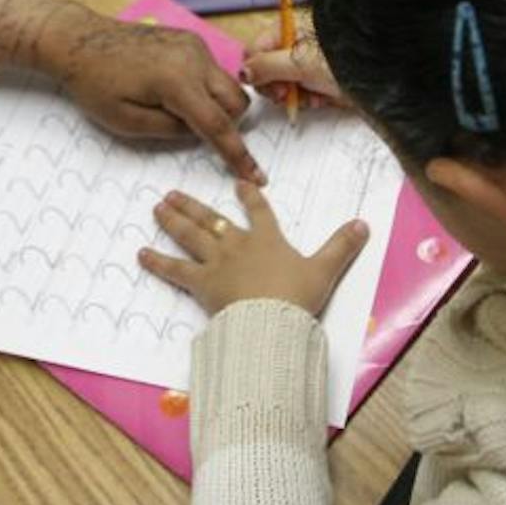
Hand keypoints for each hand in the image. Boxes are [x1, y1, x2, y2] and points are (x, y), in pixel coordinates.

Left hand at [42, 10, 257, 180]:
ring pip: (228, 85)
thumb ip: (171, 132)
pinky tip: (171, 92)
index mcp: (178, 81)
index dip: (238, 155)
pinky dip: (204, 88)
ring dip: (216, 106)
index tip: (256, 176)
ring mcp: (194, 45)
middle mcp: (194, 58)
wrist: (79, 40)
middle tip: (194, 134)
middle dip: (227, 125)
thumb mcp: (126, 122)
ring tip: (175, 111)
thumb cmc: (94, 83)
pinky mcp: (189, 40)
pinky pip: (212, 71)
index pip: (219, 125)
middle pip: (236, 102)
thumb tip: (199, 132)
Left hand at [140, 183, 369, 314]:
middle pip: (211, 219)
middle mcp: (237, 244)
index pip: (258, 210)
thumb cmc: (297, 296)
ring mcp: (216, 262)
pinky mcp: (201, 283)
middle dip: (192, 205)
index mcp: (267, 239)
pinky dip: (157, 262)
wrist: (271, 321)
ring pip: (190, 235)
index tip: (239, 182)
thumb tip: (364, 224)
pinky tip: (140, 253)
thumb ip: (342, 246)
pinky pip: (174, 270)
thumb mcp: (325, 270)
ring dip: (172, 220)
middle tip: (171, 193)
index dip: (249, 196)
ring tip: (156, 207)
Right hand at [243, 25, 350, 109]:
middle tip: (287, 93)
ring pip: (284, 85)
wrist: (382, 81)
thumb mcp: (299, 63)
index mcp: (291, 29)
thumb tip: (244, 71)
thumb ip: (267, 66)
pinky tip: (321, 99)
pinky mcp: (320, 81)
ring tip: (310, 97)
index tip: (266, 84)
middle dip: (276, 85)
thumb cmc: (345, 63)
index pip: (257, 48)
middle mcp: (297, 44)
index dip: (257, 69)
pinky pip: (302, 93)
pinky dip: (308, 100)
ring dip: (294, 96)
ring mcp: (308, 63)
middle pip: (267, 68)